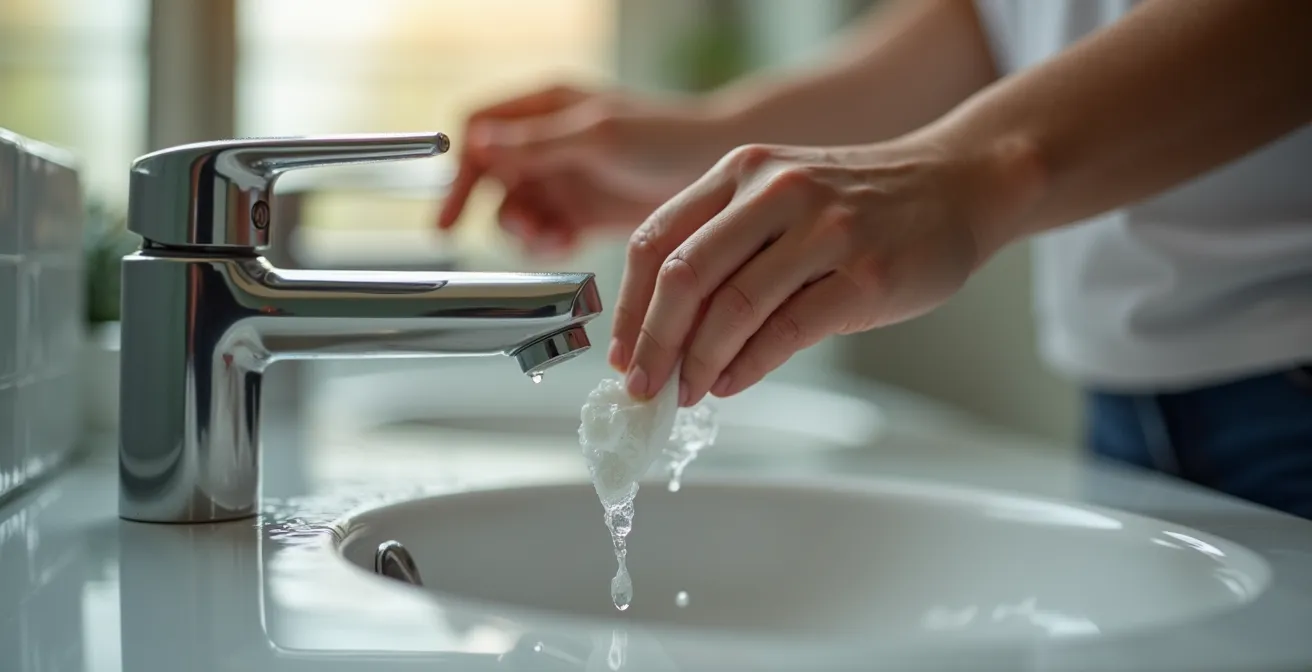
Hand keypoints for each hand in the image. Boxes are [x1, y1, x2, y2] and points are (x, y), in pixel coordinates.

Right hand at [437, 85, 731, 255]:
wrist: (718, 172)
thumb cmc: (669, 137)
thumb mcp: (598, 135)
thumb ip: (537, 144)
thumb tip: (480, 144)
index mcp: (545, 107)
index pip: (478, 131)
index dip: (460, 171)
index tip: (452, 212)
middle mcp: (547, 143)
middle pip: (491, 180)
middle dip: (500, 209)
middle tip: (527, 227)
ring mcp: (563, 180)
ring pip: (515, 213)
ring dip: (525, 232)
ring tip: (553, 237)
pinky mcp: (581, 214)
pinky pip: (544, 236)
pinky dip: (547, 246)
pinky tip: (565, 244)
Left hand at [611, 138, 1019, 405]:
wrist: (957, 184)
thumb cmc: (858, 204)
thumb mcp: (780, 198)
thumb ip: (725, 248)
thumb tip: (667, 335)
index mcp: (741, 170)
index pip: (656, 240)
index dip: (629, 307)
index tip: (621, 355)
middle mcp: (776, 191)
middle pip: (684, 275)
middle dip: (654, 343)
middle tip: (643, 388)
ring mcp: (824, 230)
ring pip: (732, 308)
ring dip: (698, 363)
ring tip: (688, 392)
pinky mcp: (865, 274)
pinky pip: (787, 330)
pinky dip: (748, 367)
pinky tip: (730, 384)